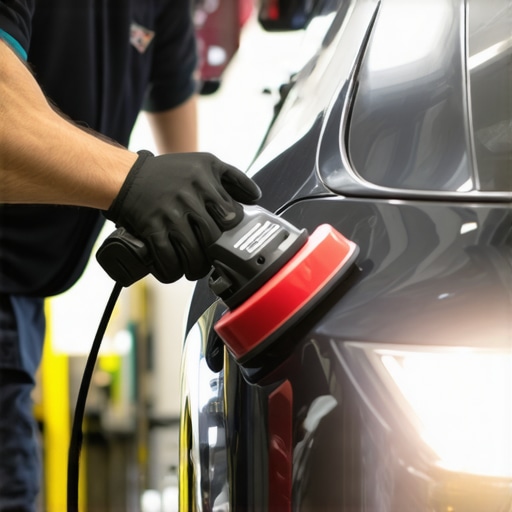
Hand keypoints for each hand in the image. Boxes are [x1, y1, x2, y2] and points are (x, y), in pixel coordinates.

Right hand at [104, 150, 260, 281]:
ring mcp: (169, 214)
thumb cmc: (171, 173)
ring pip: (192, 253)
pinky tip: (174, 271)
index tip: (227, 237)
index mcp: (205, 182)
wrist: (130, 177)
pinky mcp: (151, 228)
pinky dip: (171, 271)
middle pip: (212, 238)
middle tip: (211, 259)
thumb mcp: (207, 163)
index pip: (230, 215)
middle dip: (214, 254)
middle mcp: (188, 198)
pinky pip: (166, 258)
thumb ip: (234, 178)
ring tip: (194, 269)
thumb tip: (255, 196)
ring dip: (195, 268)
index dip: (231, 231)